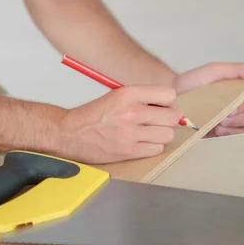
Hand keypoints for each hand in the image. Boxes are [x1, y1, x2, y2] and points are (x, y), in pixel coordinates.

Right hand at [57, 85, 178, 163]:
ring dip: (162, 134)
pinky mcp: (128, 151)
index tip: (164, 106)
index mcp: (129, 93)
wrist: (70, 133)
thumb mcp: (119, 95)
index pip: (169, 94)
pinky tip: (142, 142)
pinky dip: (153, 146)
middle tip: (159, 120)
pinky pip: (157, 149)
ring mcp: (130, 133)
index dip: (169, 101)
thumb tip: (173, 105)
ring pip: (168, 134)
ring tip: (149, 132)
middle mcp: (131, 112)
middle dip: (169, 118)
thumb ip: (144, 98)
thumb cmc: (95, 114)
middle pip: (172, 116)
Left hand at [174, 62, 243, 136]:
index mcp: (234, 93)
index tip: (231, 106)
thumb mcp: (212, 72)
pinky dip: (231, 139)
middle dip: (240, 117)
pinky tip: (216, 134)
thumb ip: (236, 69)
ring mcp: (227, 125)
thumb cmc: (189, 85)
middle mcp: (234, 109)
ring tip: (217, 126)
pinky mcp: (219, 139)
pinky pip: (236, 143)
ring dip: (235, 129)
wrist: (169, 102)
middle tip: (222, 117)